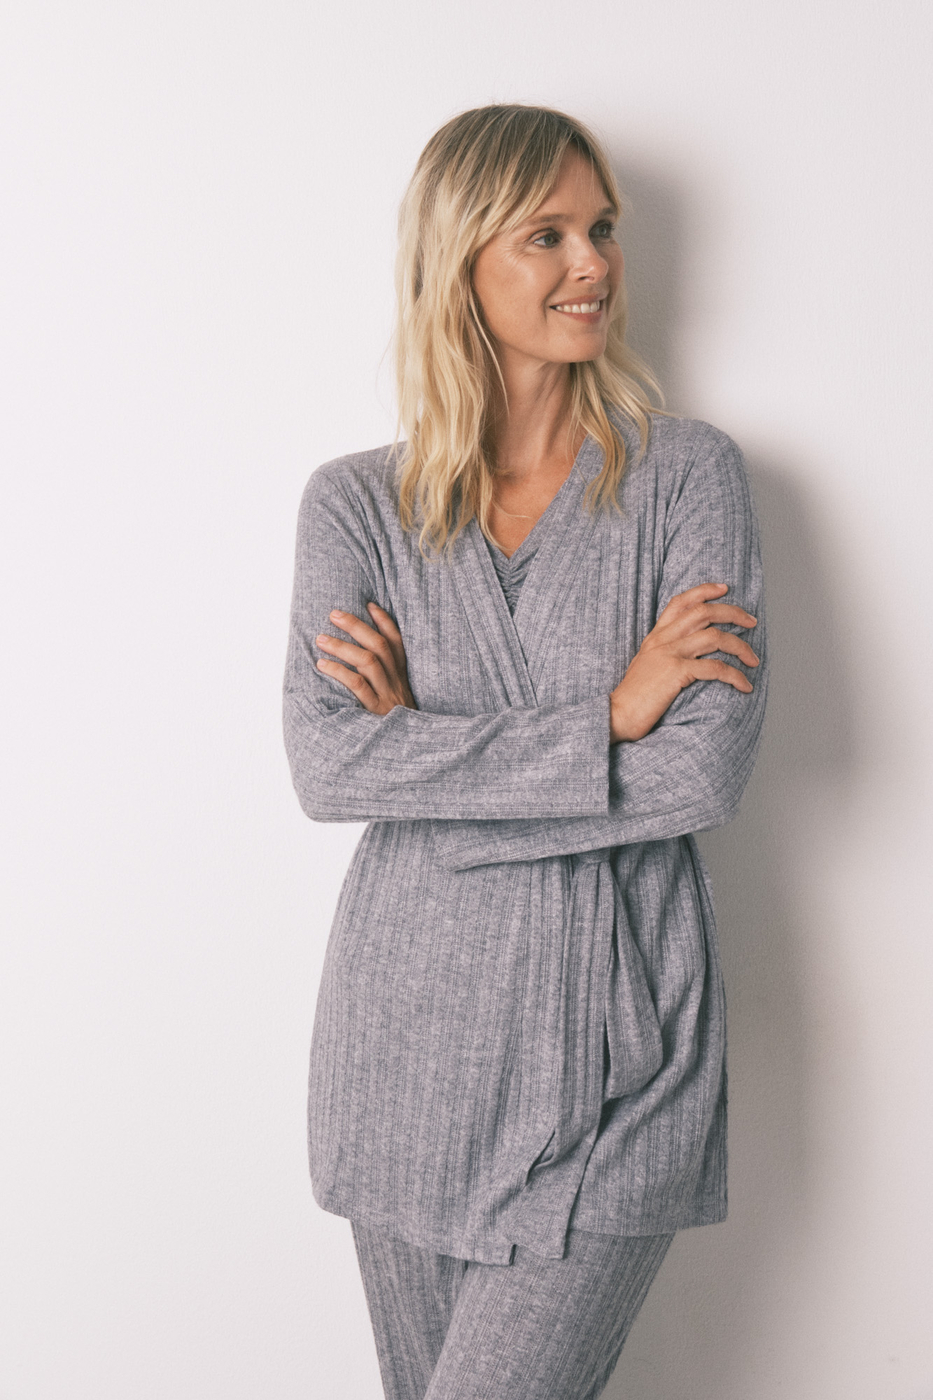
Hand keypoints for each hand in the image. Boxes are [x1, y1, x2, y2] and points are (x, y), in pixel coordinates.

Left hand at [316, 604, 416, 715]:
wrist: (408, 752)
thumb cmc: (394, 725)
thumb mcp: (398, 699)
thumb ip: (385, 680)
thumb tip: (360, 658)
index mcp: (402, 677)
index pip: (397, 642)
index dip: (384, 621)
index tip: (368, 604)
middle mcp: (396, 683)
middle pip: (379, 646)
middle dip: (356, 626)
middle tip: (333, 615)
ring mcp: (387, 696)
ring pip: (368, 662)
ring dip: (342, 647)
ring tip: (320, 639)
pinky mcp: (375, 711)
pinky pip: (358, 686)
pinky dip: (339, 672)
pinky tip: (323, 666)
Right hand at [610, 583, 758, 742]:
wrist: (616, 714)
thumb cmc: (633, 696)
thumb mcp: (646, 665)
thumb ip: (664, 652)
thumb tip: (689, 652)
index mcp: (655, 636)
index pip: (680, 602)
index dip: (704, 591)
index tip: (724, 589)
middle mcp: (663, 640)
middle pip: (704, 612)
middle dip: (733, 613)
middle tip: (751, 622)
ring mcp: (669, 654)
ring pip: (715, 637)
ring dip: (741, 647)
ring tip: (753, 659)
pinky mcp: (676, 673)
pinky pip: (715, 668)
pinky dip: (735, 676)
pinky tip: (744, 685)